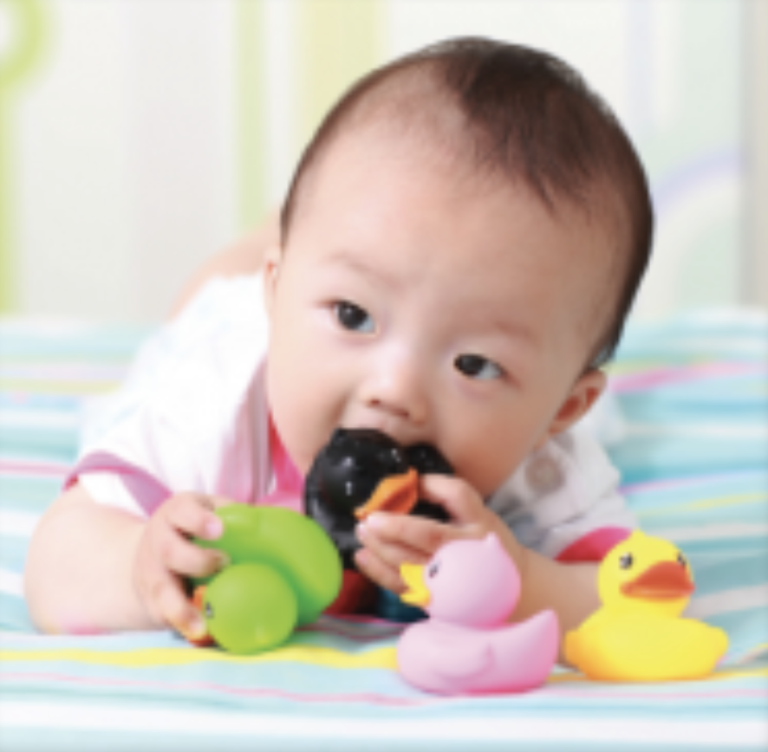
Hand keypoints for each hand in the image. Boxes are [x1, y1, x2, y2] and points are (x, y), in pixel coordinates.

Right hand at [133, 493, 230, 638]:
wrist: (149, 550)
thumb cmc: (192, 527)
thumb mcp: (209, 510)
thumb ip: (234, 515)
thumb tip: (271, 523)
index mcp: (176, 513)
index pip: (182, 511)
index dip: (199, 520)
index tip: (219, 530)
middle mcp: (158, 540)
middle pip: (169, 551)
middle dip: (197, 561)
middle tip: (224, 564)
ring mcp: (150, 572)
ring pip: (161, 590)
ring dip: (181, 609)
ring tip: (201, 625)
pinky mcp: (150, 599)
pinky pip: (160, 614)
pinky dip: (179, 625)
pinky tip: (196, 634)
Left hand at [354, 474, 525, 593]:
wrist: (508, 588)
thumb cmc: (484, 541)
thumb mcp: (477, 512)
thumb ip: (446, 496)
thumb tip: (408, 482)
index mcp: (479, 522)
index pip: (457, 496)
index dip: (430, 486)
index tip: (409, 482)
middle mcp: (467, 550)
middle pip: (428, 536)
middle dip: (394, 526)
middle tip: (368, 517)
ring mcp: (452, 578)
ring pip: (411, 564)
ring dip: (380, 548)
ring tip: (362, 532)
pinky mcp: (437, 597)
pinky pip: (403, 586)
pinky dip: (379, 572)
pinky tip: (363, 556)